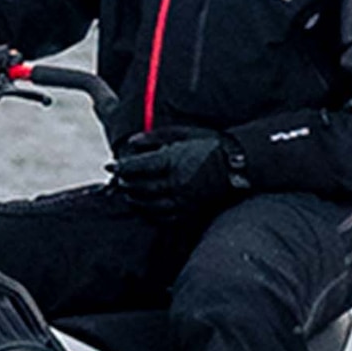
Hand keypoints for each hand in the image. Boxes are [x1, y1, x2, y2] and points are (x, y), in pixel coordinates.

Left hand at [110, 127, 236, 209]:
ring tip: (128, 193)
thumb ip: (155, 137)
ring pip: (149, 205)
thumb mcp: (183, 133)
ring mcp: (183, 200)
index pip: (137, 167)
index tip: (111, 166)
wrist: (240, 165)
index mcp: (172, 161)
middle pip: (140, 187)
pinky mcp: (190, 212)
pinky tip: (145, 207)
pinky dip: (150, 213)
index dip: (121, 167)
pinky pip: (163, 217)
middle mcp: (175, 183)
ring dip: (135, 199)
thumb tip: (131, 143)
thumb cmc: (211, 144)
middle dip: (125, 183)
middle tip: (118, 179)